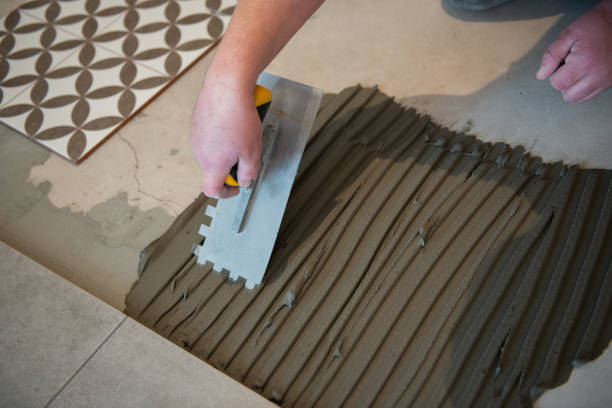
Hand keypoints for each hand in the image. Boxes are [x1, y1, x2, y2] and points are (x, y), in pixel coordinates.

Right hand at [191, 79, 260, 198]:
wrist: (226, 86)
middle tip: (246, 153)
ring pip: (213, 152)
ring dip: (227, 149)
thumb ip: (248, 172)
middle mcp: (200, 153)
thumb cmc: (239, 118)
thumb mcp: (252, 152)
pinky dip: (221, 135)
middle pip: (214, 169)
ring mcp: (196, 137)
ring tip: (241, 134)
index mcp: (212, 165)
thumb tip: (243, 182)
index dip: (226, 193)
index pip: (212, 190)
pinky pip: (210, 136)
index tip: (237, 187)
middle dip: (231, 166)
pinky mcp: (197, 122)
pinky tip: (233, 122)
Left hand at [536, 0, 611, 102]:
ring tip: (579, 69)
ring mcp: (606, 80)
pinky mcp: (611, 81)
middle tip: (569, 66)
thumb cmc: (596, 24)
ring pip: (580, 98)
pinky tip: (586, 73)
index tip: (561, 62)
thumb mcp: (568, 35)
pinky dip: (585, 88)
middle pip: (569, 95)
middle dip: (563, 83)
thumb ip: (551, 56)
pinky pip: (593, 94)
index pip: (557, 84)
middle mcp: (597, 75)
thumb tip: (540, 75)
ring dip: (574, 87)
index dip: (554, 74)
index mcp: (584, 63)